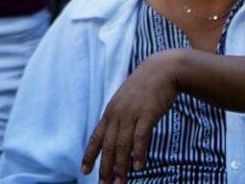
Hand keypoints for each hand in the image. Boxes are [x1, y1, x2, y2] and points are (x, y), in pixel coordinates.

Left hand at [82, 49, 182, 181]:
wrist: (160, 71)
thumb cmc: (144, 89)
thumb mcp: (126, 103)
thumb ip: (121, 119)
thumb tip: (118, 138)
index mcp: (110, 113)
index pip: (95, 137)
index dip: (89, 155)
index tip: (83, 171)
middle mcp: (116, 114)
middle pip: (107, 145)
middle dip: (104, 167)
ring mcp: (130, 114)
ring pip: (121, 145)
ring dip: (121, 166)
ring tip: (120, 182)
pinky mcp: (146, 114)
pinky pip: (140, 137)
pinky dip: (138, 152)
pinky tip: (138, 166)